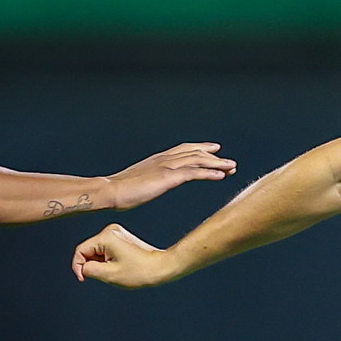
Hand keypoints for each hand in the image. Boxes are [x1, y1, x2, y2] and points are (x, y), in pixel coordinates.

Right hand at [72, 222, 175, 286]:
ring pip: (96, 251)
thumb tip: (82, 267)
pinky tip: (119, 266)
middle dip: (92, 264)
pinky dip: (107, 260)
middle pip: (88, 249)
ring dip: (100, 263)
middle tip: (105, 275)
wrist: (161, 266)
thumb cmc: (140, 271)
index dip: (78, 266)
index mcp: (106, 237)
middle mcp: (110, 230)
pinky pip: (105, 249)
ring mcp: (117, 233)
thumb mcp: (109, 275)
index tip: (84, 279)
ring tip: (115, 270)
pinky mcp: (121, 237)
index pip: (80, 251)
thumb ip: (89, 270)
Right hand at [108, 143, 234, 208]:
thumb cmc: (118, 191)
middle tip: (229, 162)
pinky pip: (193, 173)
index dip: (200, 149)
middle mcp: (164, 159)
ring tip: (231, 167)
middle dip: (214, 157)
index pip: (184, 150)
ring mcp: (166, 167)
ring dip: (217, 164)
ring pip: (198, 161)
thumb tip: (149, 185)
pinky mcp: (167, 177)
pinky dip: (208, 173)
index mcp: (157, 159)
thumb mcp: (137, 182)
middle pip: (195, 153)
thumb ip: (148, 180)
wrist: (109, 191)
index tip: (213, 149)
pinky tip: (220, 176)